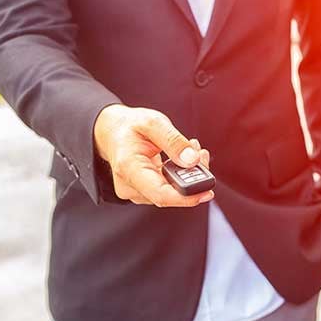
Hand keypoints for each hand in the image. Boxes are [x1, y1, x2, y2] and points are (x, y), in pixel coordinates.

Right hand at [94, 104, 213, 206]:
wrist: (113, 132)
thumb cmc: (129, 127)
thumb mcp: (153, 123)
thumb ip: (173, 140)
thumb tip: (192, 160)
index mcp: (128, 168)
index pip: (160, 193)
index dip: (185, 197)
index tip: (206, 192)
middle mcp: (130, 186)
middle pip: (170, 194)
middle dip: (193, 178)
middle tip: (202, 154)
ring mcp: (137, 191)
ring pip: (172, 192)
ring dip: (189, 174)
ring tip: (193, 149)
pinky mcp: (145, 191)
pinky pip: (169, 189)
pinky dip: (182, 175)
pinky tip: (186, 158)